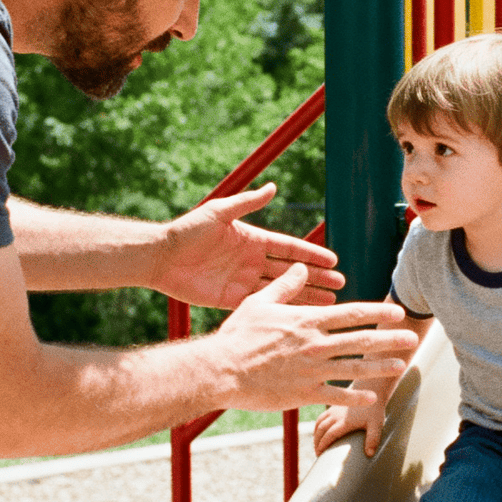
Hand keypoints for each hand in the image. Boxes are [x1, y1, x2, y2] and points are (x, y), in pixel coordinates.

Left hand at [157, 183, 345, 307]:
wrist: (160, 257)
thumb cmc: (187, 230)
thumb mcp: (219, 212)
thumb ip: (247, 203)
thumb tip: (273, 187)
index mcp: (253, 239)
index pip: (289, 248)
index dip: (312, 254)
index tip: (334, 260)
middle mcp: (252, 261)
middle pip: (291, 271)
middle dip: (316, 278)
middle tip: (341, 285)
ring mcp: (243, 281)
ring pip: (281, 290)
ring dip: (305, 295)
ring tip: (329, 302)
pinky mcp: (231, 299)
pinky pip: (261, 305)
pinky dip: (280, 309)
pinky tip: (298, 314)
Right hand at [211, 263, 417, 411]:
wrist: (221, 370)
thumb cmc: (237, 335)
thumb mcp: (260, 302)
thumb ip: (285, 286)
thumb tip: (300, 267)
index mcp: (307, 320)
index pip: (352, 313)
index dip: (378, 312)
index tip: (397, 312)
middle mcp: (315, 344)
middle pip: (361, 340)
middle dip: (389, 339)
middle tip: (411, 338)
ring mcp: (312, 370)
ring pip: (355, 368)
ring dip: (381, 366)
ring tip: (401, 365)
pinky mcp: (304, 393)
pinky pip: (336, 395)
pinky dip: (355, 396)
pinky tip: (372, 396)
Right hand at [313, 401, 389, 456]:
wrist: (372, 388)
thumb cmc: (375, 409)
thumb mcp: (376, 425)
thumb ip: (373, 439)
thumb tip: (369, 454)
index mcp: (344, 421)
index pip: (329, 435)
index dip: (322, 446)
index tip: (320, 456)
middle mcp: (336, 415)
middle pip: (321, 430)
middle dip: (317, 442)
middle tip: (318, 454)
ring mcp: (333, 409)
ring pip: (318, 423)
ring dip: (316, 435)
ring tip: (317, 445)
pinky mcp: (334, 406)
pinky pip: (321, 417)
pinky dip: (318, 426)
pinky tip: (320, 433)